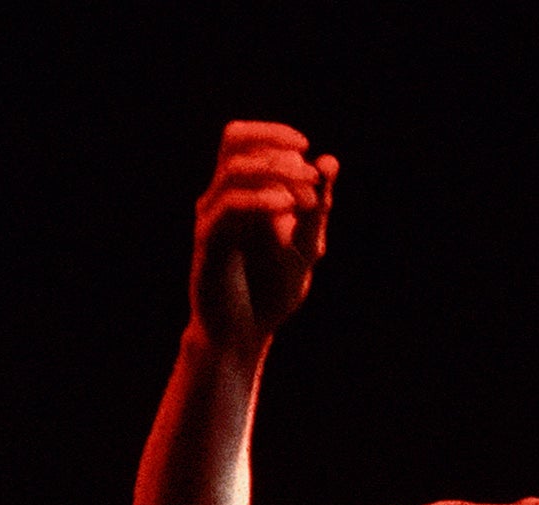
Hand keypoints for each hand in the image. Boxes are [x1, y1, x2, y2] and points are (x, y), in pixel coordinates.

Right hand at [188, 121, 337, 355]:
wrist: (243, 335)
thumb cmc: (269, 292)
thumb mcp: (306, 246)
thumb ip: (316, 208)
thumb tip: (329, 161)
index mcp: (240, 194)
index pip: (243, 139)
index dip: (274, 135)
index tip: (307, 149)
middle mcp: (221, 199)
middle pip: (233, 142)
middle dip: (276, 147)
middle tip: (311, 174)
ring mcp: (212, 218)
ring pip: (234, 170)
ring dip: (276, 173)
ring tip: (308, 194)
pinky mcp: (210, 241)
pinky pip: (230, 205)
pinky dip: (262, 199)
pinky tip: (288, 208)